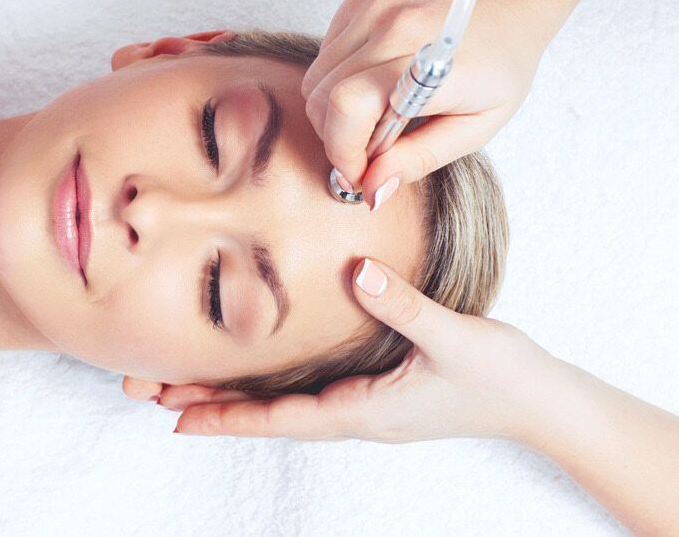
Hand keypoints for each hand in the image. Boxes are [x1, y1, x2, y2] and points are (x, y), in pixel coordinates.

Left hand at [148, 258, 558, 442]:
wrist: (539, 402)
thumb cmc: (499, 378)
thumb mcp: (452, 338)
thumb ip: (404, 305)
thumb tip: (356, 271)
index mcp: (362, 410)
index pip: (280, 418)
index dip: (227, 417)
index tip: (176, 418)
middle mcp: (352, 412)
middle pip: (266, 414)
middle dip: (208, 404)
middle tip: (149, 391)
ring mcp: (360, 403)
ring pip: (280, 402)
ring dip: (230, 394)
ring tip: (178, 383)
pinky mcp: (372, 388)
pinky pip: (304, 389)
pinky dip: (266, 383)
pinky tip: (248, 368)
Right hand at [302, 0, 551, 204]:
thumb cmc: (505, 56)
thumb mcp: (479, 124)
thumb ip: (421, 158)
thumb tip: (373, 189)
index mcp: (426, 61)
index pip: (347, 107)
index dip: (343, 151)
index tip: (360, 174)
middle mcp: (391, 26)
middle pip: (321, 97)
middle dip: (336, 138)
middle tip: (369, 152)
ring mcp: (372, 8)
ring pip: (316, 78)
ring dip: (333, 111)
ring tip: (374, 120)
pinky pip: (325, 54)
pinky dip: (337, 81)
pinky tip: (373, 84)